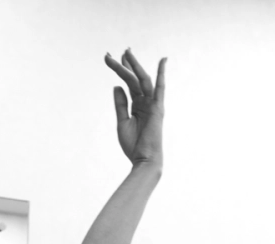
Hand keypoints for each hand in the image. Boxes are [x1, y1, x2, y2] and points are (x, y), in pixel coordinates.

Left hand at [104, 49, 165, 168]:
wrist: (143, 160)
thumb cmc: (133, 145)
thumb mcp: (122, 122)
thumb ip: (120, 104)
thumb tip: (116, 86)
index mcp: (137, 105)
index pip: (128, 83)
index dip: (121, 70)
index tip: (111, 58)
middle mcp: (145, 102)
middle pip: (133, 79)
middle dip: (125, 65)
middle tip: (114, 52)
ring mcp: (152, 104)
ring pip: (142, 80)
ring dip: (135, 66)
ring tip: (126, 52)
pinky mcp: (157, 108)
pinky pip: (160, 88)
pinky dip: (162, 74)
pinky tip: (163, 60)